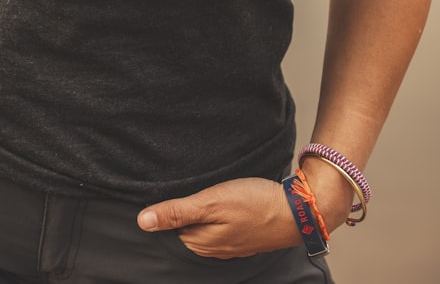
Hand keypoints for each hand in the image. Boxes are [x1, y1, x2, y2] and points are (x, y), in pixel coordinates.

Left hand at [136, 177, 302, 258]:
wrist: (298, 210)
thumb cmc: (255, 204)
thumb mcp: (210, 203)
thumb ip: (177, 212)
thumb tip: (143, 222)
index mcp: (200, 242)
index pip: (170, 227)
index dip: (170, 208)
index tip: (176, 191)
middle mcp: (214, 249)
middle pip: (186, 228)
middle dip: (186, 210)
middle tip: (198, 191)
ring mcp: (230, 245)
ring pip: (204, 227)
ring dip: (204, 212)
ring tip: (212, 194)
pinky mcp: (244, 237)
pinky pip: (222, 227)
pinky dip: (220, 215)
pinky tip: (227, 203)